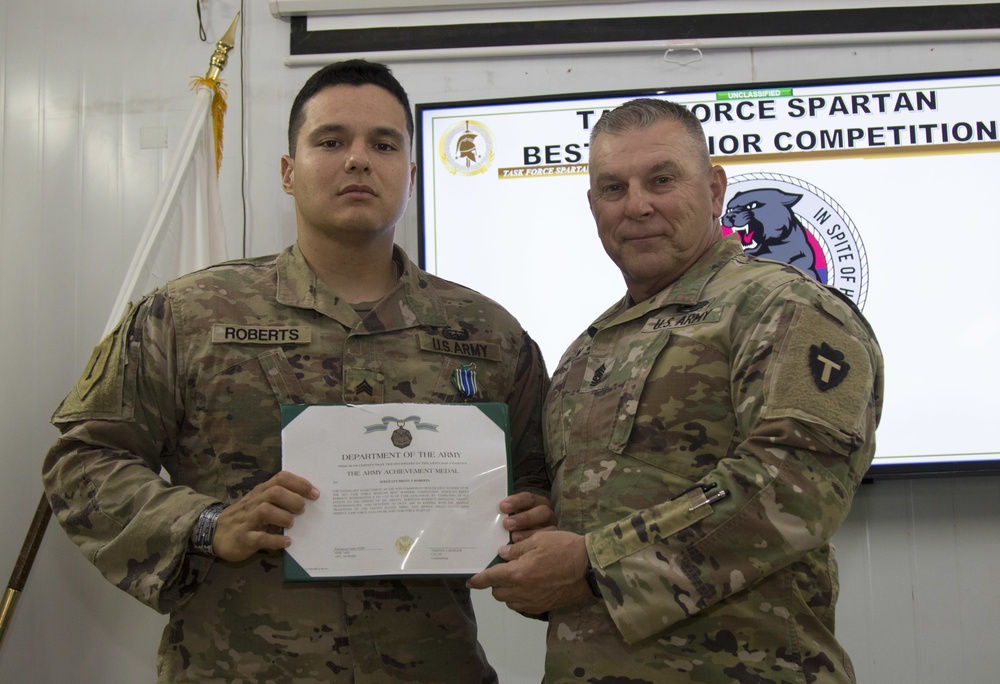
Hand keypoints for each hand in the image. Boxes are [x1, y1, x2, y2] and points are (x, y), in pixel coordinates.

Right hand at [211, 471, 318, 561]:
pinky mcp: (243, 538)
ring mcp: (247, 520)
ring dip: (284, 517)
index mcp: (261, 492)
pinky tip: (286, 543)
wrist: (214, 533)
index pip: (281, 478)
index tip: (315, 493)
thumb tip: (307, 500)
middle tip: (302, 510)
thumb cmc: (245, 517)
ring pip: (266, 511)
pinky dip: (276, 541)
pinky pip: (260, 538)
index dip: (300, 483)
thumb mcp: (260, 503)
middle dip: (293, 500)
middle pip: (275, 492)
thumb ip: (279, 500)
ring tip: (291, 524)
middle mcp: (254, 502)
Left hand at [466, 530, 592, 613]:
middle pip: (497, 593)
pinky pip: (523, 606)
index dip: (478, 580)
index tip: (470, 580)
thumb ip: (518, 549)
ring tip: (514, 578)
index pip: (490, 579)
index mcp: (517, 574)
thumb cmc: (564, 549)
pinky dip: (519, 598)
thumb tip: (503, 555)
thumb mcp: (539, 540)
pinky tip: (527, 587)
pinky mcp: (544, 607)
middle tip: (500, 571)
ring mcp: (534, 602)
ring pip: (509, 601)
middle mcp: (522, 592)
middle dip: (494, 584)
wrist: (591, 569)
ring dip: (507, 592)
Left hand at [500, 492, 556, 541]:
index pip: (529, 498)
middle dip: (524, 518)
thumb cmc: (514, 527)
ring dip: (530, 533)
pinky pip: (548, 543)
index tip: (503, 507)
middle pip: (542, 512)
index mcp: (537, 503)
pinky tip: (523, 549)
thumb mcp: (511, 517)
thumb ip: (507, 513)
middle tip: (507, 524)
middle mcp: (547, 514)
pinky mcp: (553, 542)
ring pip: (549, 528)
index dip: (517, 501)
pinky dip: (535, 545)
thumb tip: (497, 511)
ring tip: (514, 538)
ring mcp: (552, 528)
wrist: (524, 541)